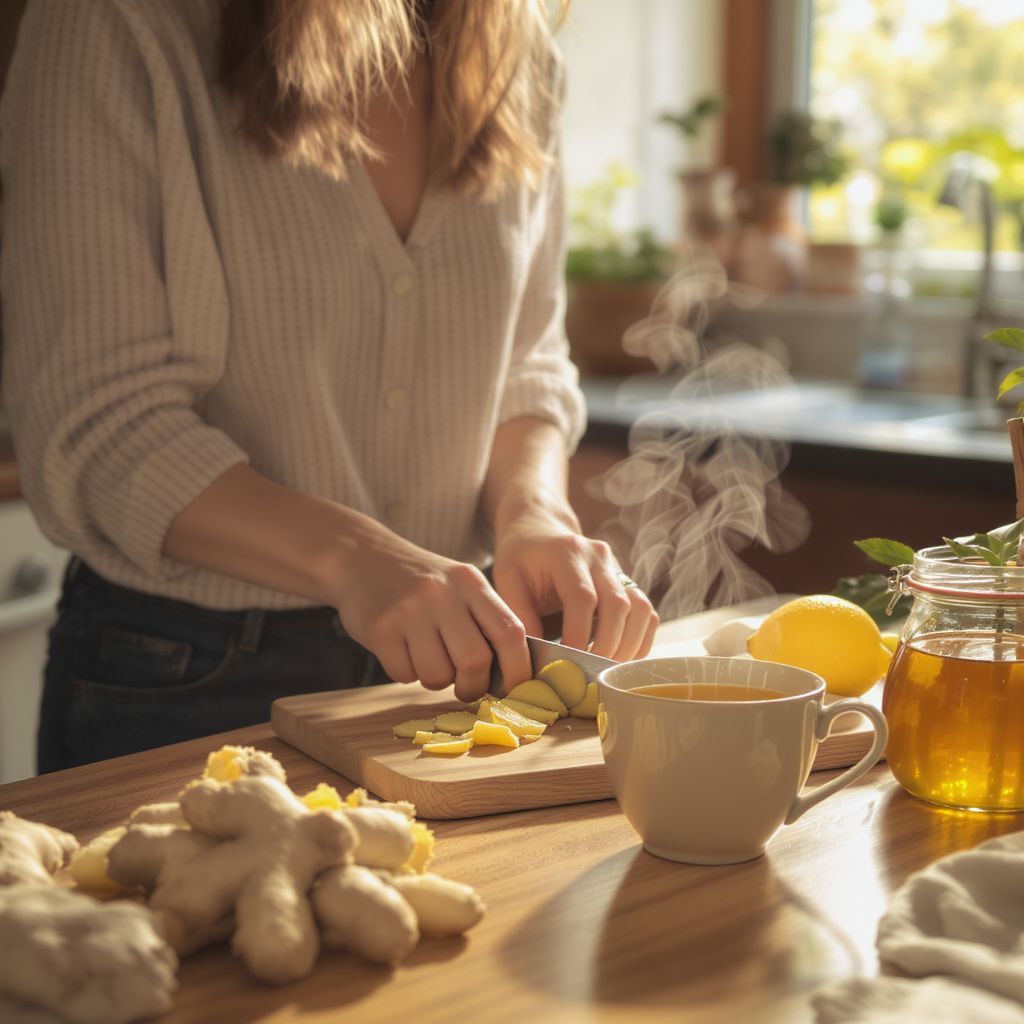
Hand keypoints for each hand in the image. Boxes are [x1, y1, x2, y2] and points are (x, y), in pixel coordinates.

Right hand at [328, 521, 529, 701]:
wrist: (362, 558)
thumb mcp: (460, 586)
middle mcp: (442, 593)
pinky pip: (404, 675)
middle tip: (466, 687)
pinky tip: (401, 651)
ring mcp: (409, 609)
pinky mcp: (380, 627)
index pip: (510, 632)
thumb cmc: (422, 584)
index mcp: (471, 583)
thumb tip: (514, 677)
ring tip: (428, 659)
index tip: (515, 690)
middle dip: (473, 686)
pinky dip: (406, 674)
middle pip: (475, 661)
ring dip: (436, 680)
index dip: (518, 670)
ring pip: (437, 675)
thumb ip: (487, 621)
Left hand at [491, 508, 658, 661]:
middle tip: (590, 673)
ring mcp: (617, 567)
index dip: (579, 634)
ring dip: (628, 645)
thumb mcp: (507, 580)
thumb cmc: (521, 558)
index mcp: (567, 552)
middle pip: (618, 604)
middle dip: (607, 645)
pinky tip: (619, 656)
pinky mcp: (627, 581)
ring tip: (606, 669)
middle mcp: (598, 556)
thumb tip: (534, 657)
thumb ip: (518, 615)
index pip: (582, 597)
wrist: (540, 530)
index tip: (568, 662)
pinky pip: (646, 612)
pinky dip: (639, 639)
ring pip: (640, 609)